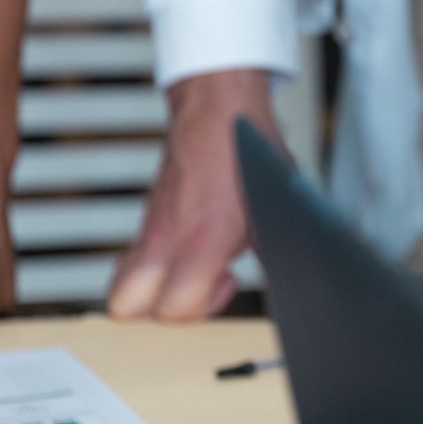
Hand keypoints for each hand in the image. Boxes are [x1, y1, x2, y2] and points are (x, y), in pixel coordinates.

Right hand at [108, 69, 275, 321]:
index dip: (202, 307)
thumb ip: (279, 248)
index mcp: (203, 236)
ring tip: (189, 276)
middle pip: (127, 307)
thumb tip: (301, 277)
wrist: (218, 112)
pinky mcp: (146, 224)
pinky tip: (183, 256)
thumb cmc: (247, 153)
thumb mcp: (277, 207)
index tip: (227, 279)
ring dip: (152, 296)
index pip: (176, 305)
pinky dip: (150, 273)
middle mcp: (168, 238)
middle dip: (165, 311)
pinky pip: (130, 264)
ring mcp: (150, 231)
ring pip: (121, 288)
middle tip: (200, 287)